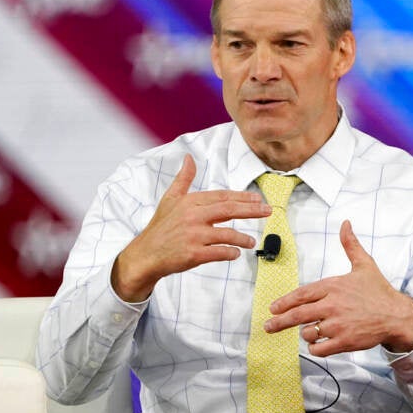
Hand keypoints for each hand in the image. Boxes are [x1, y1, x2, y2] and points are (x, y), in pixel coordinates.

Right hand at [112, 154, 271, 301]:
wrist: (145, 254)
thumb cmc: (161, 227)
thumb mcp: (170, 199)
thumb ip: (183, 179)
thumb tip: (189, 158)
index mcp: (190, 202)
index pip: (222, 197)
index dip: (242, 197)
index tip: (257, 199)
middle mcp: (192, 216)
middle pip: (228, 210)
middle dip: (251, 210)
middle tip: (267, 211)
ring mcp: (193, 236)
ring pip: (227, 234)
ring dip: (242, 238)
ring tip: (252, 241)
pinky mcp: (193, 254)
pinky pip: (219, 253)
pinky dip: (230, 253)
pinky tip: (236, 253)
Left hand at [265, 220, 412, 355]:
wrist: (397, 315)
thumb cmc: (378, 290)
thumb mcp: (364, 264)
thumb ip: (350, 245)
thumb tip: (346, 224)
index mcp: (334, 286)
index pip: (302, 294)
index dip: (285, 302)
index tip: (273, 308)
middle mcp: (333, 305)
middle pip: (298, 315)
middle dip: (279, 322)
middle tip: (268, 326)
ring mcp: (338, 325)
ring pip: (308, 333)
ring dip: (305, 334)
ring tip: (309, 331)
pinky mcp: (345, 342)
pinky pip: (320, 349)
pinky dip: (315, 348)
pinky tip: (317, 344)